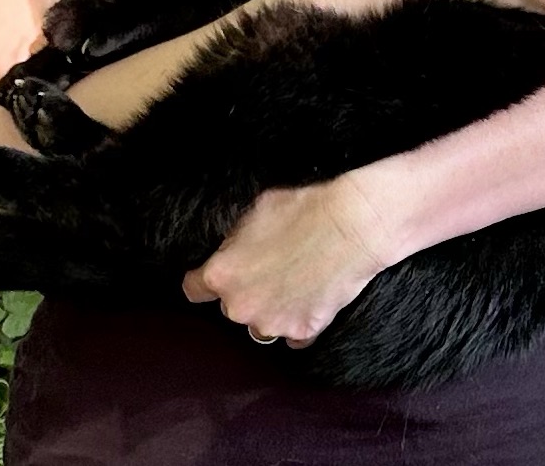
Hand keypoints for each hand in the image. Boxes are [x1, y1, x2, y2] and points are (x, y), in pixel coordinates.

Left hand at [182, 178, 388, 347]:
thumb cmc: (302, 210)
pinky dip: (298, 320)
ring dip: (270, 308)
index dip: (202, 280)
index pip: (193, 289)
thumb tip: (233, 249)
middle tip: (268, 268)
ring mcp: (273, 323)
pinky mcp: (304, 332)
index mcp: (222, 275)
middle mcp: (241, 306)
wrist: (351, 226)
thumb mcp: (253, 212)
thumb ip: (234, 240)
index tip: (214, 275)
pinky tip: (310, 296)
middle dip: (244, 291)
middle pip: (231, 307)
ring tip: (293, 281)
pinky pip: (293, 334)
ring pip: (262, 322)